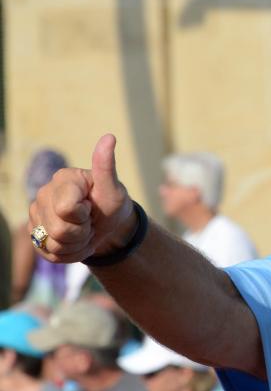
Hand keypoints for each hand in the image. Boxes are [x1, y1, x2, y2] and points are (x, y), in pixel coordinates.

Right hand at [28, 134, 135, 262]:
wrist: (108, 227)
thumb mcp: (114, 190)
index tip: (91, 208)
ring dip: (77, 244)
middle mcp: (44, 194)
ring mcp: (36, 214)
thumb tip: (109, 137)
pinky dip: (69, 253)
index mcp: (63, 179)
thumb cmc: (112, 205)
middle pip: (59, 230)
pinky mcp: (35, 233)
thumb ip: (107, 167)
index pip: (66, 209)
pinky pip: (50, 254)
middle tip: (90, 223)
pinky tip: (76, 241)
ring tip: (84, 232)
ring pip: (54, 244)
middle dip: (82, 233)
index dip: (83, 215)